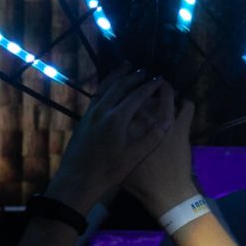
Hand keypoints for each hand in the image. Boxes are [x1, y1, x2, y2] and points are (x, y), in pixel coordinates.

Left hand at [50, 69, 170, 210]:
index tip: (160, 79)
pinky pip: (97, 94)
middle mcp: (102, 110)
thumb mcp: (134, 157)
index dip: (150, 86)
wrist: (78, 179)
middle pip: (119, 86)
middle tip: (145, 70)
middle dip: (134, 76)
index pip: (136, 95)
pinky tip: (110, 86)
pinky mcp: (84, 118)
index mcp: (117, 119)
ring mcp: (91, 113)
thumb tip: (168, 121)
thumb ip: (151, 137)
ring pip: (105, 87)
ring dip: (117, 75)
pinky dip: (106, 85)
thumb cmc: (109, 171)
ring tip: (126, 66)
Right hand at [124, 90, 200, 215]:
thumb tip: (108, 133)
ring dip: (166, 89)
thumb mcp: (119, 160)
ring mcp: (165, 121)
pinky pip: (187, 107)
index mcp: (127, 125)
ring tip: (163, 88)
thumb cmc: (139, 180)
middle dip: (145, 86)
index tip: (128, 92)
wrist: (164, 191)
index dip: (127, 93)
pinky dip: (185, 102)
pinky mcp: (181, 128)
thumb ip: (115, 144)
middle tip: (146, 85)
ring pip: (167, 94)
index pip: (126, 100)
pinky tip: (182, 103)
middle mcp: (145, 118)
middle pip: (144, 92)